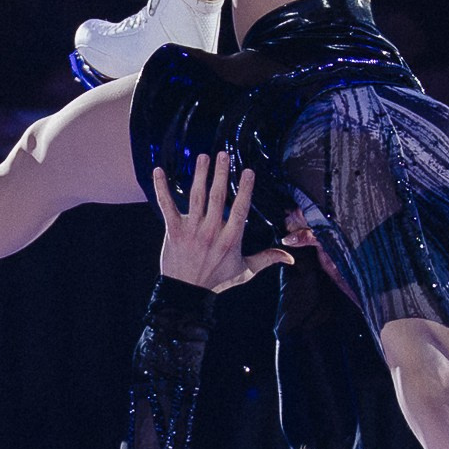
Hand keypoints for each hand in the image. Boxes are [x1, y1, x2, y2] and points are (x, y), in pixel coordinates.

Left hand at [152, 152, 290, 293]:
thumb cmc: (218, 281)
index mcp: (230, 239)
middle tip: (223, 155)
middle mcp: (211, 232)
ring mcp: (191, 230)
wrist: (187, 294)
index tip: (247, 171)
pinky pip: (166, 206)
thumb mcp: (245, 271)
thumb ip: (267, 258)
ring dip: (200, 175)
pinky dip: (161, 188)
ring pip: (196, 197)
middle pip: (217, 198)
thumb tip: (290, 257)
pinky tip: (158, 171)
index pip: (239, 210)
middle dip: (220, 174)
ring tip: (204, 157)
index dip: (244, 190)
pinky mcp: (174, 230)